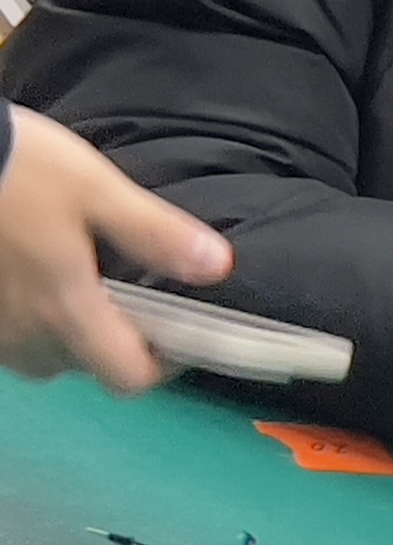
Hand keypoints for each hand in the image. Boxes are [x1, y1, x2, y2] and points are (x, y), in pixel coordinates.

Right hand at [0, 106, 233, 393]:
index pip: (128, 378)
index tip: (178, 330)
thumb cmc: (13, 166)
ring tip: (76, 282)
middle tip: (127, 295)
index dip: (163, 364)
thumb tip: (219, 267)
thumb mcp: (94, 189)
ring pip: (38, 356)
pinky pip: (3, 337)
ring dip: (64, 333)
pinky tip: (27, 276)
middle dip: (112, 341)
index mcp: (64, 311)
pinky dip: (23, 319)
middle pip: (84, 367)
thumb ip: (154, 234)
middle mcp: (21, 336)